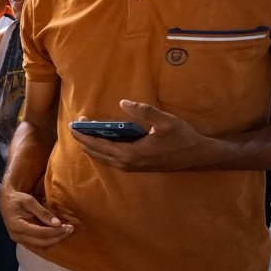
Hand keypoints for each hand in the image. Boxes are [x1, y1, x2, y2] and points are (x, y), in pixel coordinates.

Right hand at [0, 186, 72, 249]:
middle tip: (70, 229)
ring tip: (66, 232)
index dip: (55, 231)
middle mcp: (17, 236)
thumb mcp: (30, 201)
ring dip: (54, 241)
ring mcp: (19, 240)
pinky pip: (38, 245)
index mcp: (17, 226)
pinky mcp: (22, 240)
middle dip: (58, 238)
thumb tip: (57, 223)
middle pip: (41, 243)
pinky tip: (57, 234)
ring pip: (40, 246)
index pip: (40, 233)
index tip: (67, 226)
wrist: (5, 201)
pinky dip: (49, 241)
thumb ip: (43, 212)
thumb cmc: (17, 199)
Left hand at [71, 99, 211, 171]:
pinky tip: (100, 139)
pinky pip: (110, 159)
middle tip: (77, 124)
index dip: (84, 135)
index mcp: (130, 154)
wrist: (197, 156)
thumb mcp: (165, 121)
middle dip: (84, 139)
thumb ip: (143, 111)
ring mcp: (130, 167)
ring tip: (85, 130)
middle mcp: (126, 163)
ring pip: (102, 157)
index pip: (98, 145)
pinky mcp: (135, 167)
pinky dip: (101, 149)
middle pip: (96, 152)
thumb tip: (123, 103)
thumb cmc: (182, 138)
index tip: (73, 125)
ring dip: (92, 144)